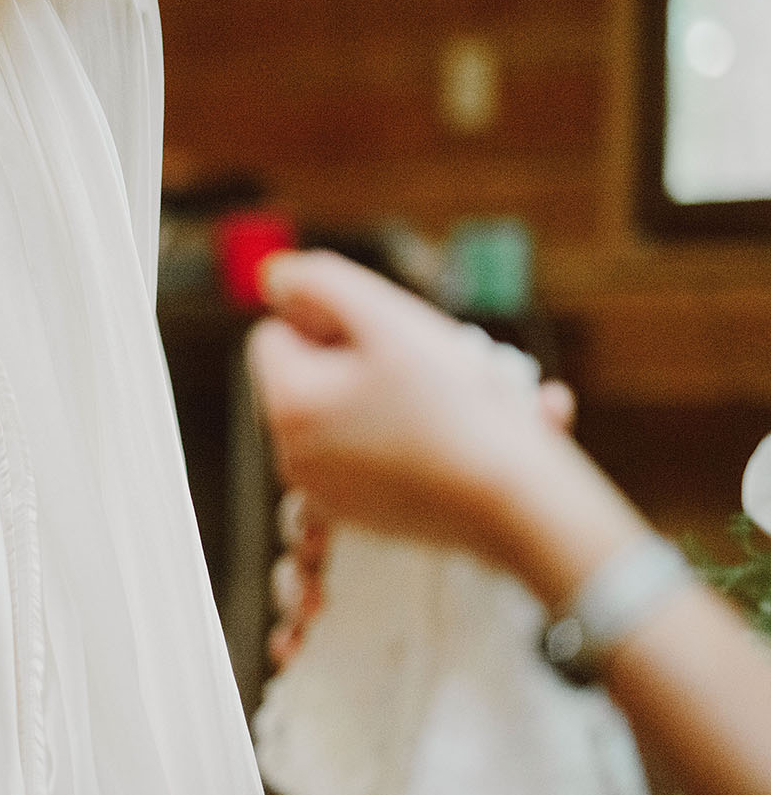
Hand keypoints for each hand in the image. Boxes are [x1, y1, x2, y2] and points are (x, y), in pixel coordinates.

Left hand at [246, 250, 580, 562]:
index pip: (276, 334)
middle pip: (316, 375)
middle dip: (367, 358)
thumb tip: (277, 278)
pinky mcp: (367, 517)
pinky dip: (419, 437)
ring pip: (354, 412)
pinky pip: (382, 456)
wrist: (518, 507)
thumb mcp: (387, 320)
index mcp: (287, 407)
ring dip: (404, 393)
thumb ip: (321, 283)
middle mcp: (293, 457)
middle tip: (432, 361)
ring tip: (466, 391)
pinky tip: (474, 428)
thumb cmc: (457, 411)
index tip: (386, 334)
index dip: (329, 320)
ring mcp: (328, 493)